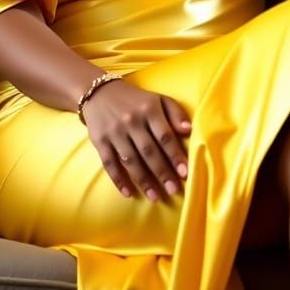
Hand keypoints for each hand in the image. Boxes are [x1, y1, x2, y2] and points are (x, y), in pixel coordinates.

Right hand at [81, 80, 191, 201]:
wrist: (99, 93)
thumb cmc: (136, 100)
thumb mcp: (158, 99)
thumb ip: (175, 113)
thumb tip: (189, 131)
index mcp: (149, 109)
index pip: (165, 136)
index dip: (175, 155)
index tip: (185, 173)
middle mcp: (132, 121)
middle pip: (149, 151)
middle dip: (162, 172)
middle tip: (173, 190)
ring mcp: (114, 132)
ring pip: (131, 161)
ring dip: (144, 181)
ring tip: (155, 197)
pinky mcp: (100, 141)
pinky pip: (110, 164)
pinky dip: (119, 180)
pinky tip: (129, 193)